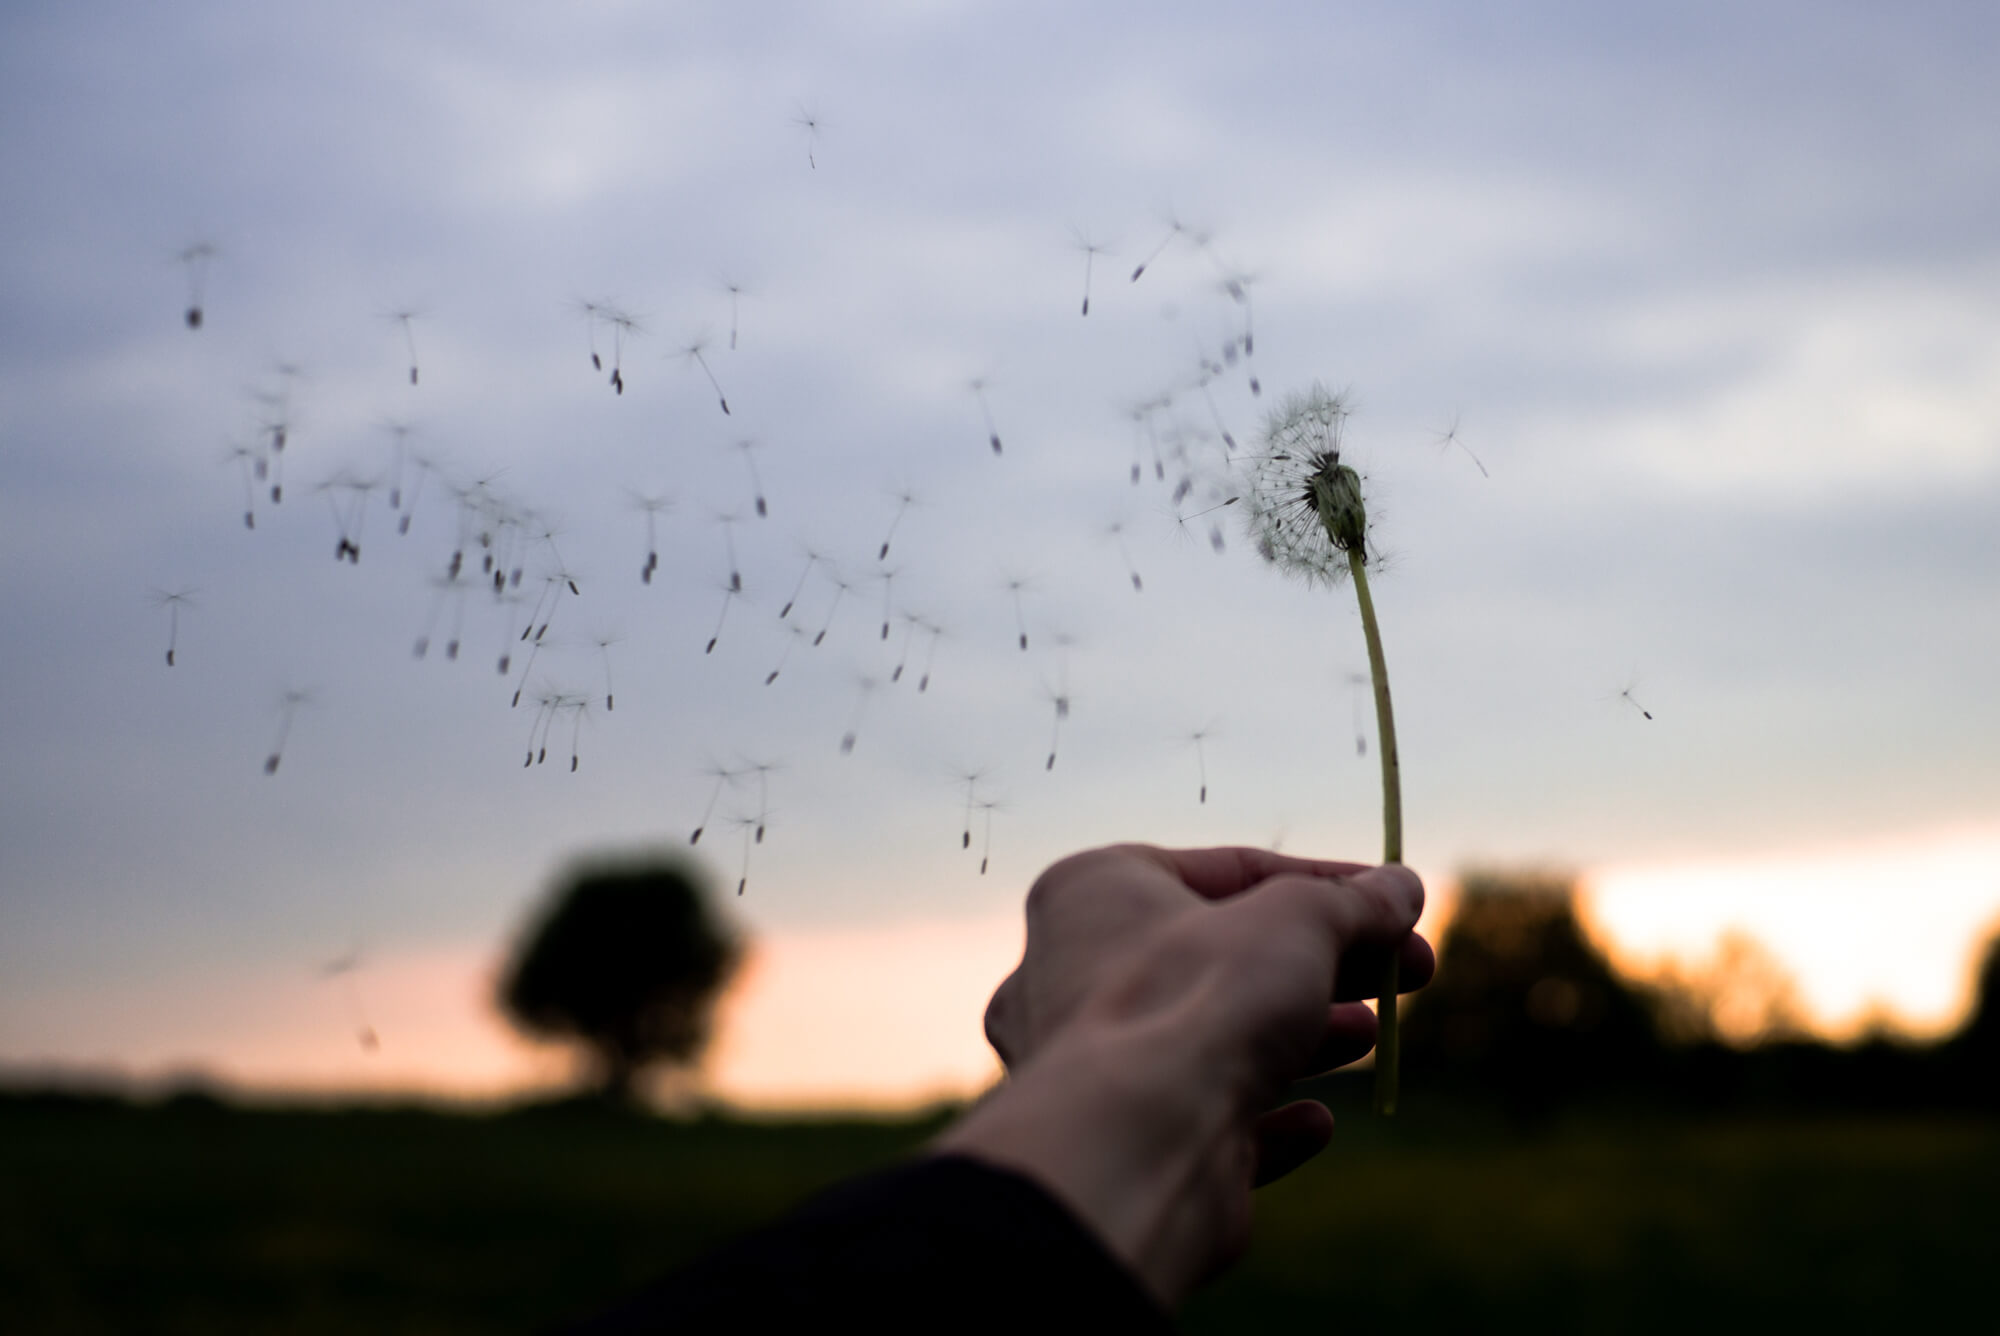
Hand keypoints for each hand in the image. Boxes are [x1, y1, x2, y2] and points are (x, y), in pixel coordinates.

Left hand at [939, 844, 1432, 1307]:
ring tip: (1370, 1036)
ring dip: (1302, 1037)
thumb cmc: (1201, 998)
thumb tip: (1401, 886)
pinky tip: (1315, 1123)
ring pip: (1215, 1038)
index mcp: (1095, 891)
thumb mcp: (1298, 921)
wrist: (1139, 1145)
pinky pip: (1203, 1119)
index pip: (1229, 872)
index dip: (1329, 885)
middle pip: (1227, 957)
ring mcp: (1095, 1063)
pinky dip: (1265, 1118)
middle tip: (1409, 972)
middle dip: (1326, 964)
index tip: (1400, 903)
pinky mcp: (1125, 1140)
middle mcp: (1075, 971)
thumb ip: (1352, 902)